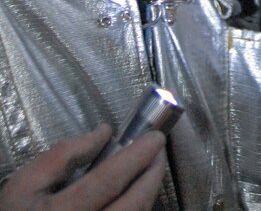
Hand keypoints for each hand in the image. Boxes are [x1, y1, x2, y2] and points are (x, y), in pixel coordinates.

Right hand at [0, 124, 166, 210]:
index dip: (137, 157)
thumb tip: (104, 133)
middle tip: (160, 151)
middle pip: (132, 206)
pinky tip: (137, 193)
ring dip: (149, 193)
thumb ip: (64, 155)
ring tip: (151, 169)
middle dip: (153, 175)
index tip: (155, 137)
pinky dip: (137, 208)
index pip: (108, 181)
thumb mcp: (26, 182)